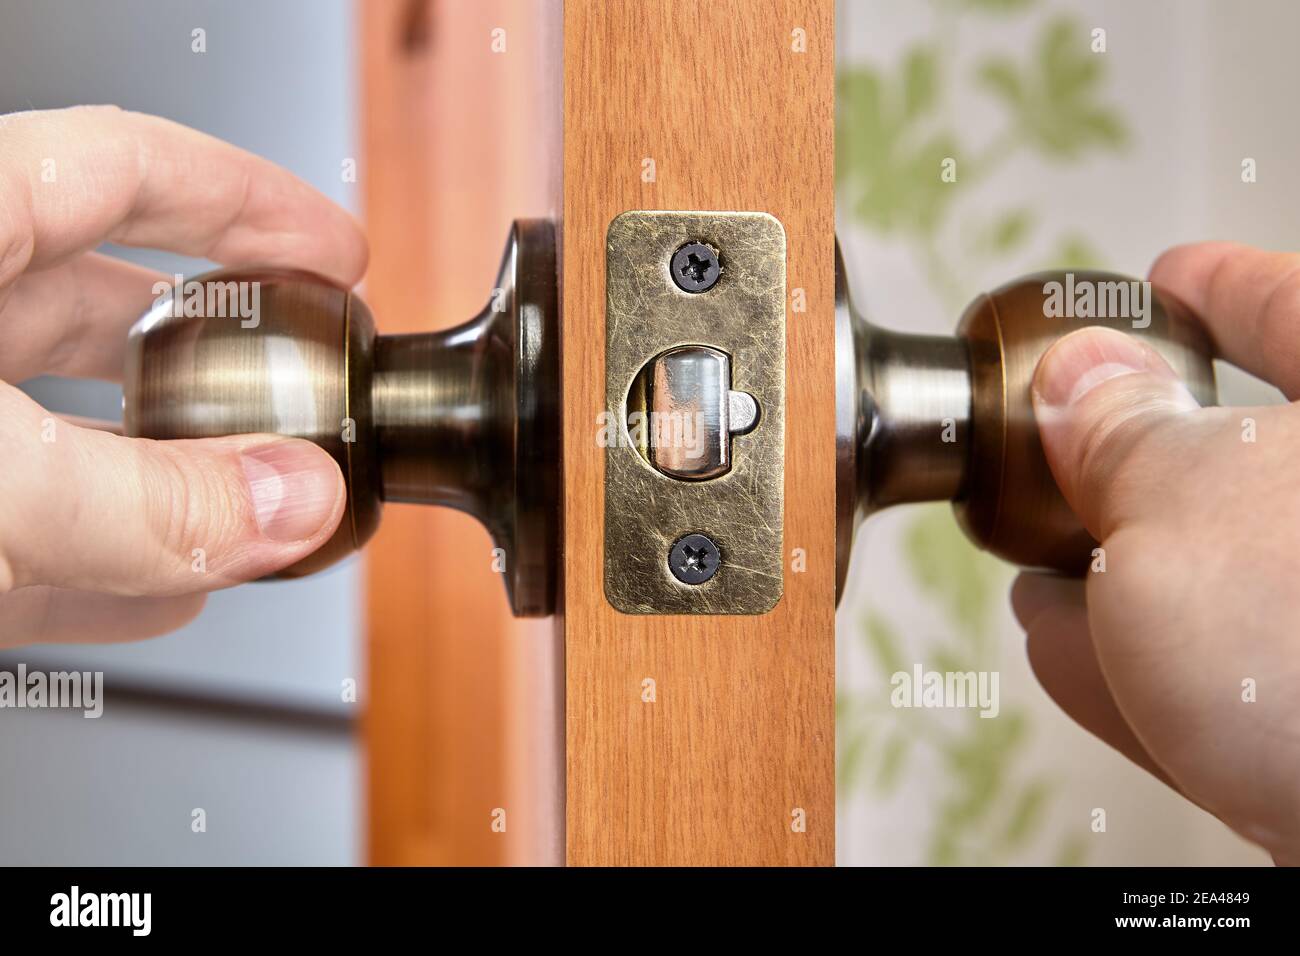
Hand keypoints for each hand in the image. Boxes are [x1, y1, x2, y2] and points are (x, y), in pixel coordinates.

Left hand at [0, 106, 366, 646]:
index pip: (125, 166)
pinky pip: (13, 527)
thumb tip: (293, 501)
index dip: (248, 200)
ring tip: (256, 512)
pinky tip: (161, 596)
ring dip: (166, 477)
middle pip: (91, 304)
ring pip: (52, 428)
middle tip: (298, 386)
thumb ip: (145, 500)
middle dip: (213, 354)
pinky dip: (94, 563)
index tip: (333, 252)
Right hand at [1014, 241, 1299, 863]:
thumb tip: (1080, 383)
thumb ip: (1123, 431)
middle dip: (1140, 451)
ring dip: (1112, 566)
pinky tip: (1058, 641)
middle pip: (1253, 459)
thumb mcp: (1189, 499)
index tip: (1168, 276)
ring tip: (1030, 558)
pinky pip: (1218, 675)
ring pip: (1224, 578)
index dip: (1223, 286)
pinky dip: (1131, 655)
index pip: (1296, 312)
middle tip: (1063, 435)